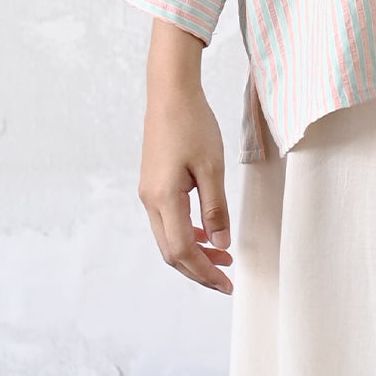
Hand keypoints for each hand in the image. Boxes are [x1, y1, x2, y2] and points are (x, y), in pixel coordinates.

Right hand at [138, 78, 235, 294]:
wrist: (170, 93)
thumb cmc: (192, 123)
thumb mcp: (211, 166)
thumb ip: (216, 207)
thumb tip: (221, 243)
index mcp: (164, 198)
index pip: (183, 250)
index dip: (204, 271)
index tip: (226, 282)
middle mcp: (150, 201)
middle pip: (171, 252)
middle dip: (198, 269)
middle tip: (226, 278)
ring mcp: (149, 193)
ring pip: (168, 238)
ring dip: (193, 252)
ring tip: (222, 256)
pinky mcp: (153, 184)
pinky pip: (168, 221)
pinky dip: (187, 233)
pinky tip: (206, 232)